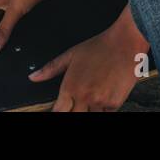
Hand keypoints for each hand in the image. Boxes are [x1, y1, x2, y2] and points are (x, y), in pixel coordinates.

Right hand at [0, 0, 68, 55]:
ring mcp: (18, 4)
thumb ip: (3, 29)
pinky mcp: (31, 6)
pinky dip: (23, 28)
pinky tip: (27, 37)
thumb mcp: (15, 10)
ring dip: (10, 32)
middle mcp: (5, 2)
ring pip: (10, 22)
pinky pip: (23, 20)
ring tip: (12, 48)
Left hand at [31, 11, 149, 111]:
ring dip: (90, 110)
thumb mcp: (72, 55)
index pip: (58, 112)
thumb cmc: (100, 46)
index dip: (58, 111)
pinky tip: (105, 95)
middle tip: (80, 101)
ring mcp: (100, 101)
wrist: (125, 43)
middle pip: (74, 116)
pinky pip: (106, 113)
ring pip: (91, 116)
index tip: (61, 108)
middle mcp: (84, 97)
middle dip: (74, 111)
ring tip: (93, 96)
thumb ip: (51, 68)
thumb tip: (33, 77)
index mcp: (70, 87)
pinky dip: (104, 108)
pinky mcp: (115, 103)